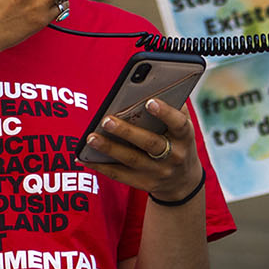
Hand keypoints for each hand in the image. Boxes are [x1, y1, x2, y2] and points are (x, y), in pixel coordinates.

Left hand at [82, 95, 202, 203]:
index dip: (165, 113)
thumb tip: (151, 85)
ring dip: (109, 148)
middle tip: (106, 120)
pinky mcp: (143, 183)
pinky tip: (83, 157)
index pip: (178, 124)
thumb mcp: (183, 125)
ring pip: (131, 159)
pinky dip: (99, 166)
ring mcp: (158, 172)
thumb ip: (173, 105)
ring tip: (90, 137)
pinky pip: (118, 174)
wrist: (183, 181)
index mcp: (185, 137)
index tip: (149, 101)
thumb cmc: (177, 141)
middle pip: (150, 144)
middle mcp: (173, 156)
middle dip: (127, 132)